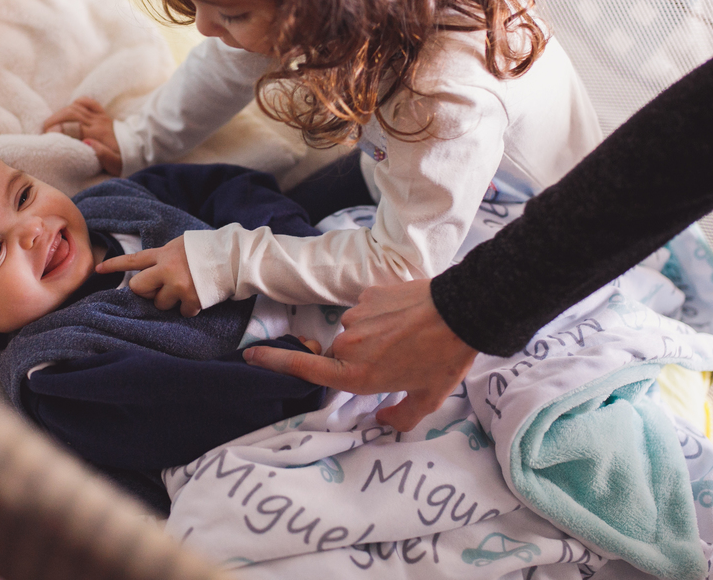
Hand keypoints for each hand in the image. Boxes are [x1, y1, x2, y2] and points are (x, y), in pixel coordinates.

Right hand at [44, 97, 122, 174]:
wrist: (139, 148)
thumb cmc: (124, 160)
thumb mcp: (115, 164)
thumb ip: (102, 154)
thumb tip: (86, 142)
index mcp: (98, 134)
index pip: (73, 127)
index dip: (57, 129)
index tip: (47, 136)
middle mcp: (97, 122)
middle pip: (71, 113)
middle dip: (54, 120)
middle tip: (45, 130)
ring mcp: (99, 116)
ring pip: (75, 107)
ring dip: (60, 113)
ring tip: (51, 123)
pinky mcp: (101, 113)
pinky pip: (87, 101)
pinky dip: (76, 103)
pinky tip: (69, 110)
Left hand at [97, 236, 202, 315]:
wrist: (233, 257)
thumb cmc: (207, 250)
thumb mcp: (180, 245)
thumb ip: (163, 257)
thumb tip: (150, 271)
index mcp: (164, 254)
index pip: (133, 260)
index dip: (114, 265)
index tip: (98, 269)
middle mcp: (167, 269)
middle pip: (139, 288)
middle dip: (147, 291)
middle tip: (161, 288)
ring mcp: (179, 285)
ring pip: (160, 304)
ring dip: (170, 301)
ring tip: (186, 290)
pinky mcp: (192, 299)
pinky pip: (182, 312)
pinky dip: (190, 309)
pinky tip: (198, 298)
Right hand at [243, 279, 476, 431]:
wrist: (462, 311)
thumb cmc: (445, 358)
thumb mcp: (428, 399)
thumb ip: (400, 416)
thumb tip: (382, 419)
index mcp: (357, 374)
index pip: (304, 370)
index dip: (273, 363)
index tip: (250, 356)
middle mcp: (349, 344)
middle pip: (340, 355)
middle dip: (362, 359)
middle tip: (399, 359)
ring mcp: (357, 316)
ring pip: (355, 331)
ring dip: (374, 335)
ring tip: (409, 336)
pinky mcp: (369, 293)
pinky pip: (367, 308)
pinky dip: (382, 314)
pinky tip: (407, 317)